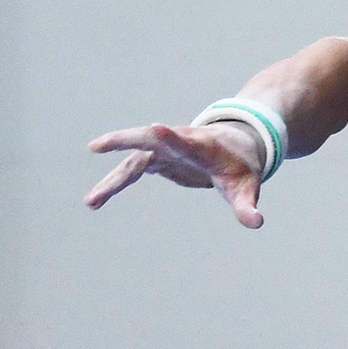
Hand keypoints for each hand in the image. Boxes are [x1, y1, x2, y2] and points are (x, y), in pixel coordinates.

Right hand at [84, 121, 267, 227]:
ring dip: (112, 180)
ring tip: (91, 202)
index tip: (154, 127)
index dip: (173, 136)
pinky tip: (96, 200)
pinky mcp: (157, 160)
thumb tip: (256, 222)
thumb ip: (247, 204)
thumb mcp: (247, 186)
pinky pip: (130, 171)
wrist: (235, 147)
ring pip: (132, 160)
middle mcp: (177, 143)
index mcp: (202, 146)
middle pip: (146, 139)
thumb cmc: (242, 166)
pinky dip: (114, 184)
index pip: (186, 139)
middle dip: (122, 141)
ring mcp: (164, 151)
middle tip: (95, 146)